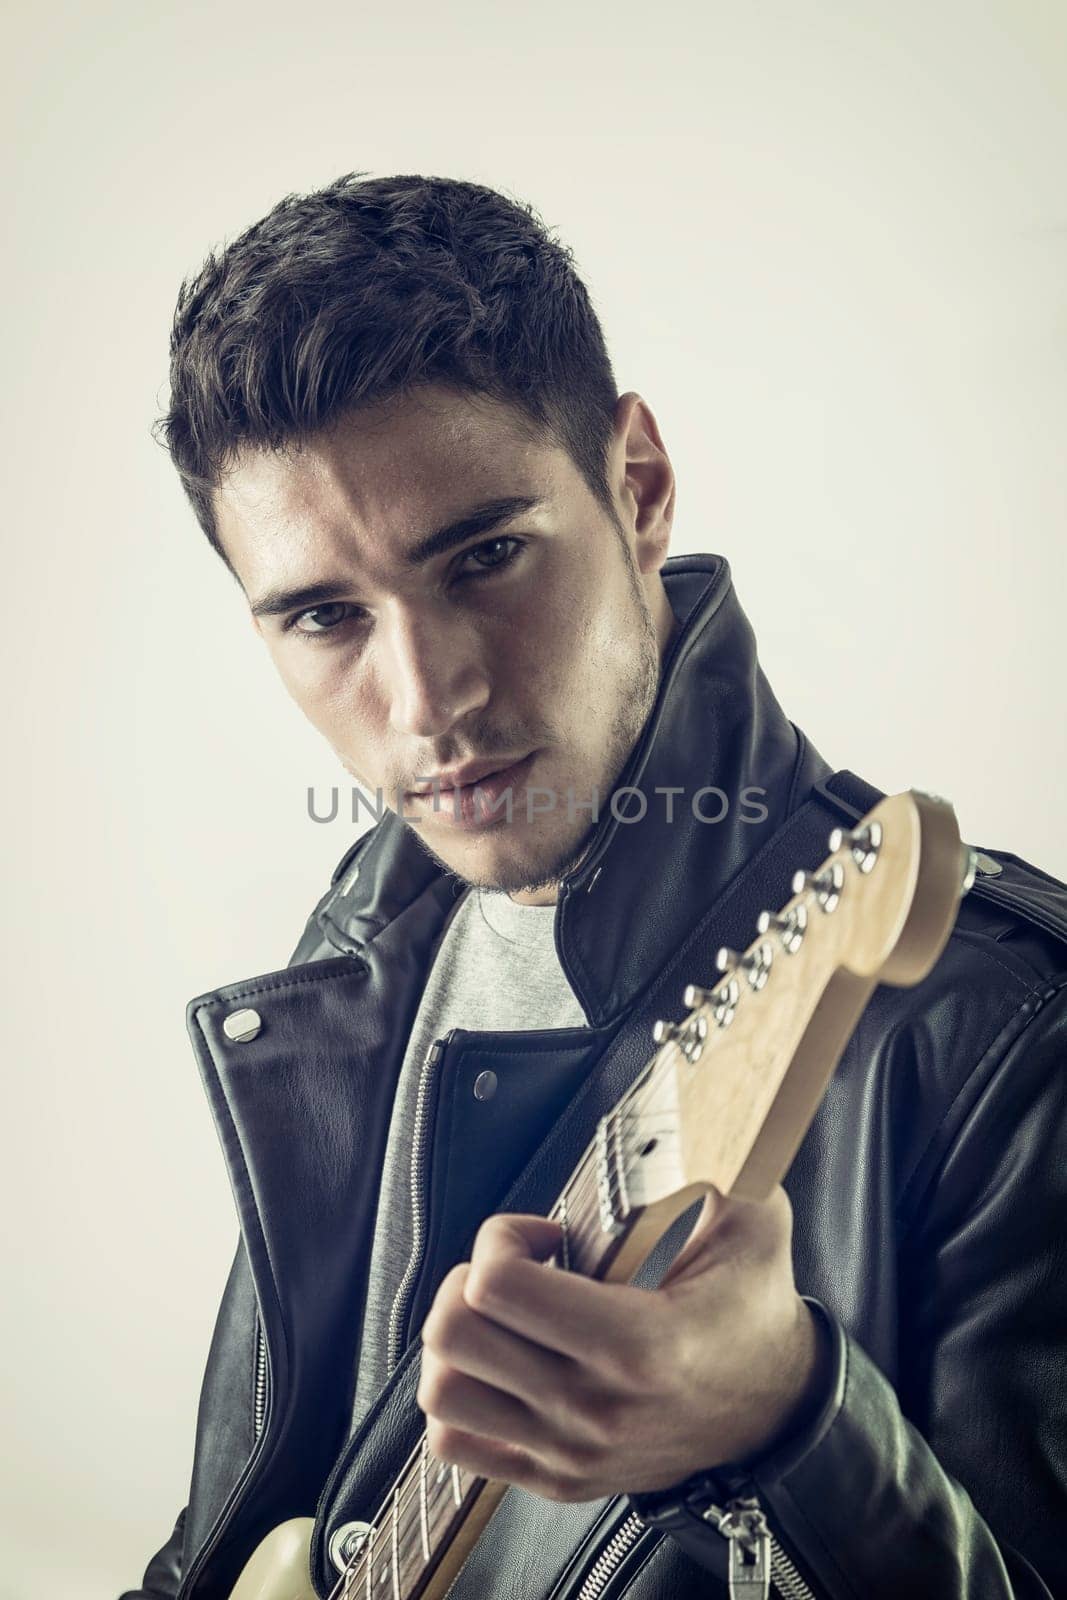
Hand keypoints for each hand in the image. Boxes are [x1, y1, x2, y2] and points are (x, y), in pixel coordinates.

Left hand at [416, 1185, 827, 1501]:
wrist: (775, 1406)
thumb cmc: (753, 1309)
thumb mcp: (752, 1220)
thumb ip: (713, 1161)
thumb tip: (678, 1110)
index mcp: (637, 1343)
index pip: (499, 1287)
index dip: (504, 1237)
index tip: (544, 1234)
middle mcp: (593, 1407)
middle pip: (454, 1334)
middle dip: (471, 1278)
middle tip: (515, 1268)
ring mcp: (569, 1451)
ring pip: (442, 1391)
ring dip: (460, 1338)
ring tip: (504, 1316)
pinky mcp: (556, 1478)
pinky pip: (456, 1443)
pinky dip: (463, 1395)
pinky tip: (504, 1363)